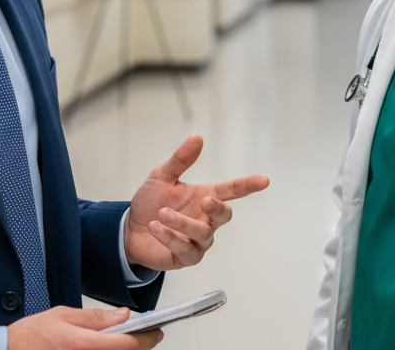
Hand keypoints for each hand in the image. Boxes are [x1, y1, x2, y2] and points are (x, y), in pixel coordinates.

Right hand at [6, 306, 162, 349]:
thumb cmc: (31, 335)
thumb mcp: (64, 315)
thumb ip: (96, 317)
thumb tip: (122, 315)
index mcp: (85, 344)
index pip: (128, 345)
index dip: (148, 338)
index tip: (156, 331)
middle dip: (139, 346)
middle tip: (147, 335)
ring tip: (128, 341)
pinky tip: (109, 347)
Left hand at [124, 134, 269, 270]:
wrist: (130, 231)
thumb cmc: (150, 203)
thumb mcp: (162, 177)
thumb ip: (180, 160)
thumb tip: (197, 137)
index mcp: (205, 196)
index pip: (232, 190)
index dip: (248, 186)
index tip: (264, 180)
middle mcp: (206, 219)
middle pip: (225, 215)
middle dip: (217, 207)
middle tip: (204, 200)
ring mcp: (198, 240)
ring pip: (202, 233)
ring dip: (182, 223)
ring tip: (161, 214)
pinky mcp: (186, 257)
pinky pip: (185, 249)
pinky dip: (169, 237)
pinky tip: (155, 228)